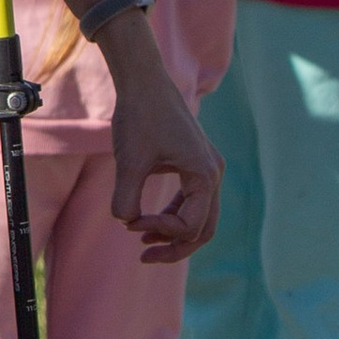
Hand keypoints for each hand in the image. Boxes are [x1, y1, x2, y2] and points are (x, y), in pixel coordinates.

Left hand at [97, 38, 220, 261]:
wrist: (144, 81)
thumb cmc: (139, 117)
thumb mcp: (129, 161)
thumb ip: (126, 197)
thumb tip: (126, 222)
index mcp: (205, 175)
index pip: (191, 225)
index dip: (160, 230)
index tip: (130, 221)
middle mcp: (213, 173)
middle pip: (204, 228)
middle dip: (176, 246)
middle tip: (145, 257)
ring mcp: (206, 168)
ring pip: (200, 216)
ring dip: (174, 232)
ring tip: (142, 242)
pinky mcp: (194, 163)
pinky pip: (191, 200)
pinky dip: (172, 214)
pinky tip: (146, 219)